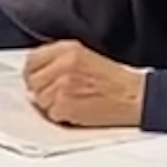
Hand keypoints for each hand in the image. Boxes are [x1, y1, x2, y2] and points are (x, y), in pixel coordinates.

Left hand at [24, 43, 146, 128]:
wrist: (134, 97)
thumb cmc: (115, 82)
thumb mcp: (86, 57)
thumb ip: (60, 61)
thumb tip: (38, 73)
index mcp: (68, 49)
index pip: (32, 60)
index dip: (34, 73)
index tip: (40, 81)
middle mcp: (63, 64)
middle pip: (32, 81)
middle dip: (42, 90)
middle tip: (61, 95)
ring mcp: (61, 84)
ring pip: (39, 99)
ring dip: (52, 105)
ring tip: (74, 102)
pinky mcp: (64, 104)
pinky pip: (51, 114)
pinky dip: (62, 117)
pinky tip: (78, 111)